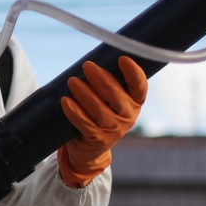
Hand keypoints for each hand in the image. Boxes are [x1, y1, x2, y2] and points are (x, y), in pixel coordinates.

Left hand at [58, 56, 147, 187]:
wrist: (90, 147)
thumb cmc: (98, 113)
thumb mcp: (108, 98)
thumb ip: (107, 81)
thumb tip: (92, 59)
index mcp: (135, 102)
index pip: (139, 86)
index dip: (133, 73)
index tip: (122, 59)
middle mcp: (128, 116)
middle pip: (115, 95)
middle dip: (100, 78)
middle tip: (87, 66)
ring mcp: (114, 130)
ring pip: (99, 110)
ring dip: (84, 94)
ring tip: (72, 81)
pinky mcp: (98, 139)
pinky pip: (85, 123)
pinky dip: (74, 111)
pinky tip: (65, 101)